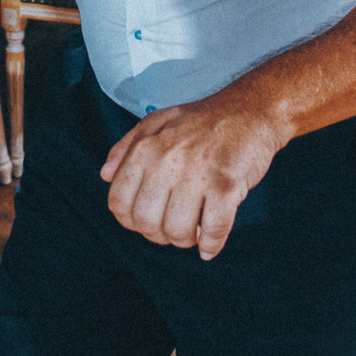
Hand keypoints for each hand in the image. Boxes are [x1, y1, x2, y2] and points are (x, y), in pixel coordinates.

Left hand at [100, 97, 290, 259]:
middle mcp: (166, 160)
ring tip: (193, 232)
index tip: (148, 219)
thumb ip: (126, 148)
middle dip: (159, 234)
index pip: (119, 202)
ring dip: (185, 240)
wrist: (250, 110)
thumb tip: (105, 175)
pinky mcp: (226, 185)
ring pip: (178, 231)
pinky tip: (210, 245)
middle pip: (146, 222)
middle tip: (173, 228)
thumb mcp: (156, 123)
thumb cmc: (202, 121)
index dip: (130, 220)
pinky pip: (213, 230)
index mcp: (145, 147)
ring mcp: (197, 173)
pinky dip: (211, 245)